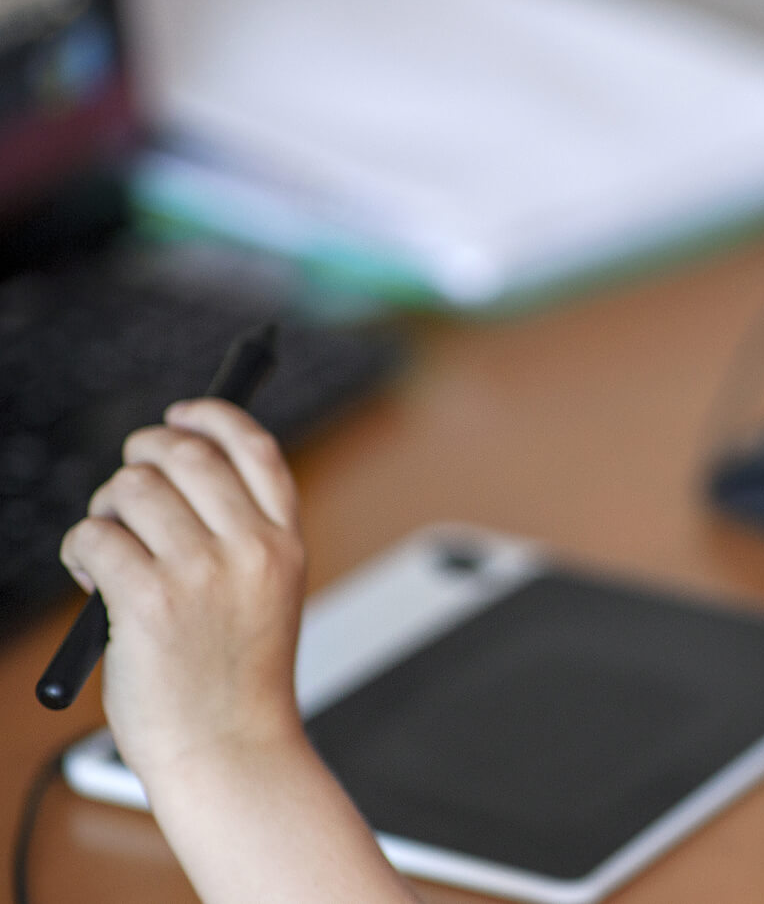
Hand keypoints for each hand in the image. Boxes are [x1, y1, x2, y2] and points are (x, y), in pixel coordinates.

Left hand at [59, 399, 305, 780]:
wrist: (230, 749)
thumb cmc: (237, 677)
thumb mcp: (268, 592)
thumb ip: (240, 533)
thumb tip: (171, 468)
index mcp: (285, 542)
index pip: (254, 447)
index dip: (214, 415)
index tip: (183, 412)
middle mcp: (250, 548)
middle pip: (184, 454)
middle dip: (142, 457)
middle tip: (124, 491)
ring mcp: (202, 572)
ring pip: (130, 489)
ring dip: (105, 510)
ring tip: (108, 551)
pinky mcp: (149, 601)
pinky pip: (93, 536)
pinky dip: (80, 550)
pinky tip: (93, 580)